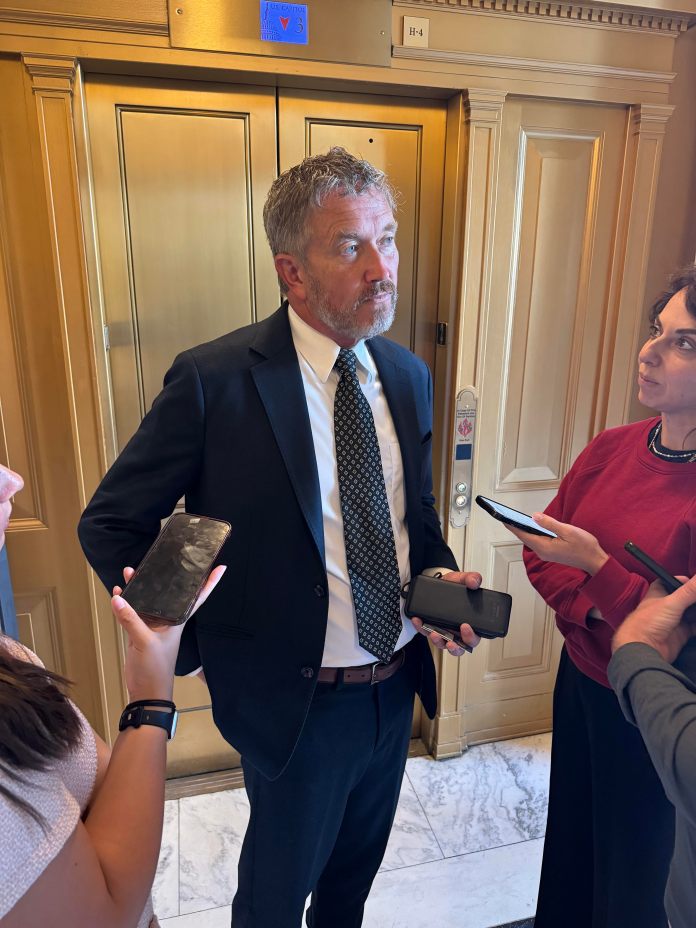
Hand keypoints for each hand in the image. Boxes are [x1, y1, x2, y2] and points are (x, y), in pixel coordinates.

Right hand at [112, 564, 225, 702]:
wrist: (145, 691)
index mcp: (177, 620)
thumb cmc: (154, 668)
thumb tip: (119, 598)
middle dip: (164, 577)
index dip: (209, 583)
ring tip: (131, 571)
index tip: (221, 567)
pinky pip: (133, 612)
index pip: (198, 597)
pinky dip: (126, 602)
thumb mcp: (144, 641)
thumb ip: (131, 619)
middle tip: (158, 558)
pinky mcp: (139, 632)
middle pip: (168, 593)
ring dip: (140, 587)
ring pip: (148, 600)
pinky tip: (119, 592)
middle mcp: (168, 620)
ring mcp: (153, 625)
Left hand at [411, 571, 481, 655]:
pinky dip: (421, 628)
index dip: (471, 637)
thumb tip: (474, 582)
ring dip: (438, 641)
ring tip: (434, 634)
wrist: (439, 582)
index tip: (465, 627)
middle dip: (456, 647)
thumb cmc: (454, 586)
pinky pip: (426, 632)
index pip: (474, 637)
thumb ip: (471, 579)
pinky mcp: (431, 627)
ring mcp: (444, 631)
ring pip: (443, 644)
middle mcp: (457, 631)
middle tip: (451, 641)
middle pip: (460, 647)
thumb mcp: (462, 579)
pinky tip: (418, 620)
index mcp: (470, 623)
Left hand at [506, 513, 608, 575]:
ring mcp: (546, 553)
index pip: (523, 534)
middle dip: (515, 526)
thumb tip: (534, 516)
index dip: (512, 525)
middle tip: (505, 515)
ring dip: (523, 529)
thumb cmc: (584, 546)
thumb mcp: (568, 531)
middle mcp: (542, 552)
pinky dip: (532, 533)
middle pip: (525, 537)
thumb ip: (550, 524)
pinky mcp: (550, 552)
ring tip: (515, 518)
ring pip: (531, 539)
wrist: (594, 561)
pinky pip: (537, 541)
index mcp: (544, 547)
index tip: (502, 518)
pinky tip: (532, 525)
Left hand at [612, 575, 695, 661]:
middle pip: (686, 599)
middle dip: (695, 599)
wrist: (643, 649)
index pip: (672, 582)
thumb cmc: (647, 623)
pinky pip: (694, 628)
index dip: (684, 581)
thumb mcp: (671, 603)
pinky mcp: (680, 634)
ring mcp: (674, 620)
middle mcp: (667, 606)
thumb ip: (689, 591)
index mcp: (659, 593)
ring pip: (692, 613)